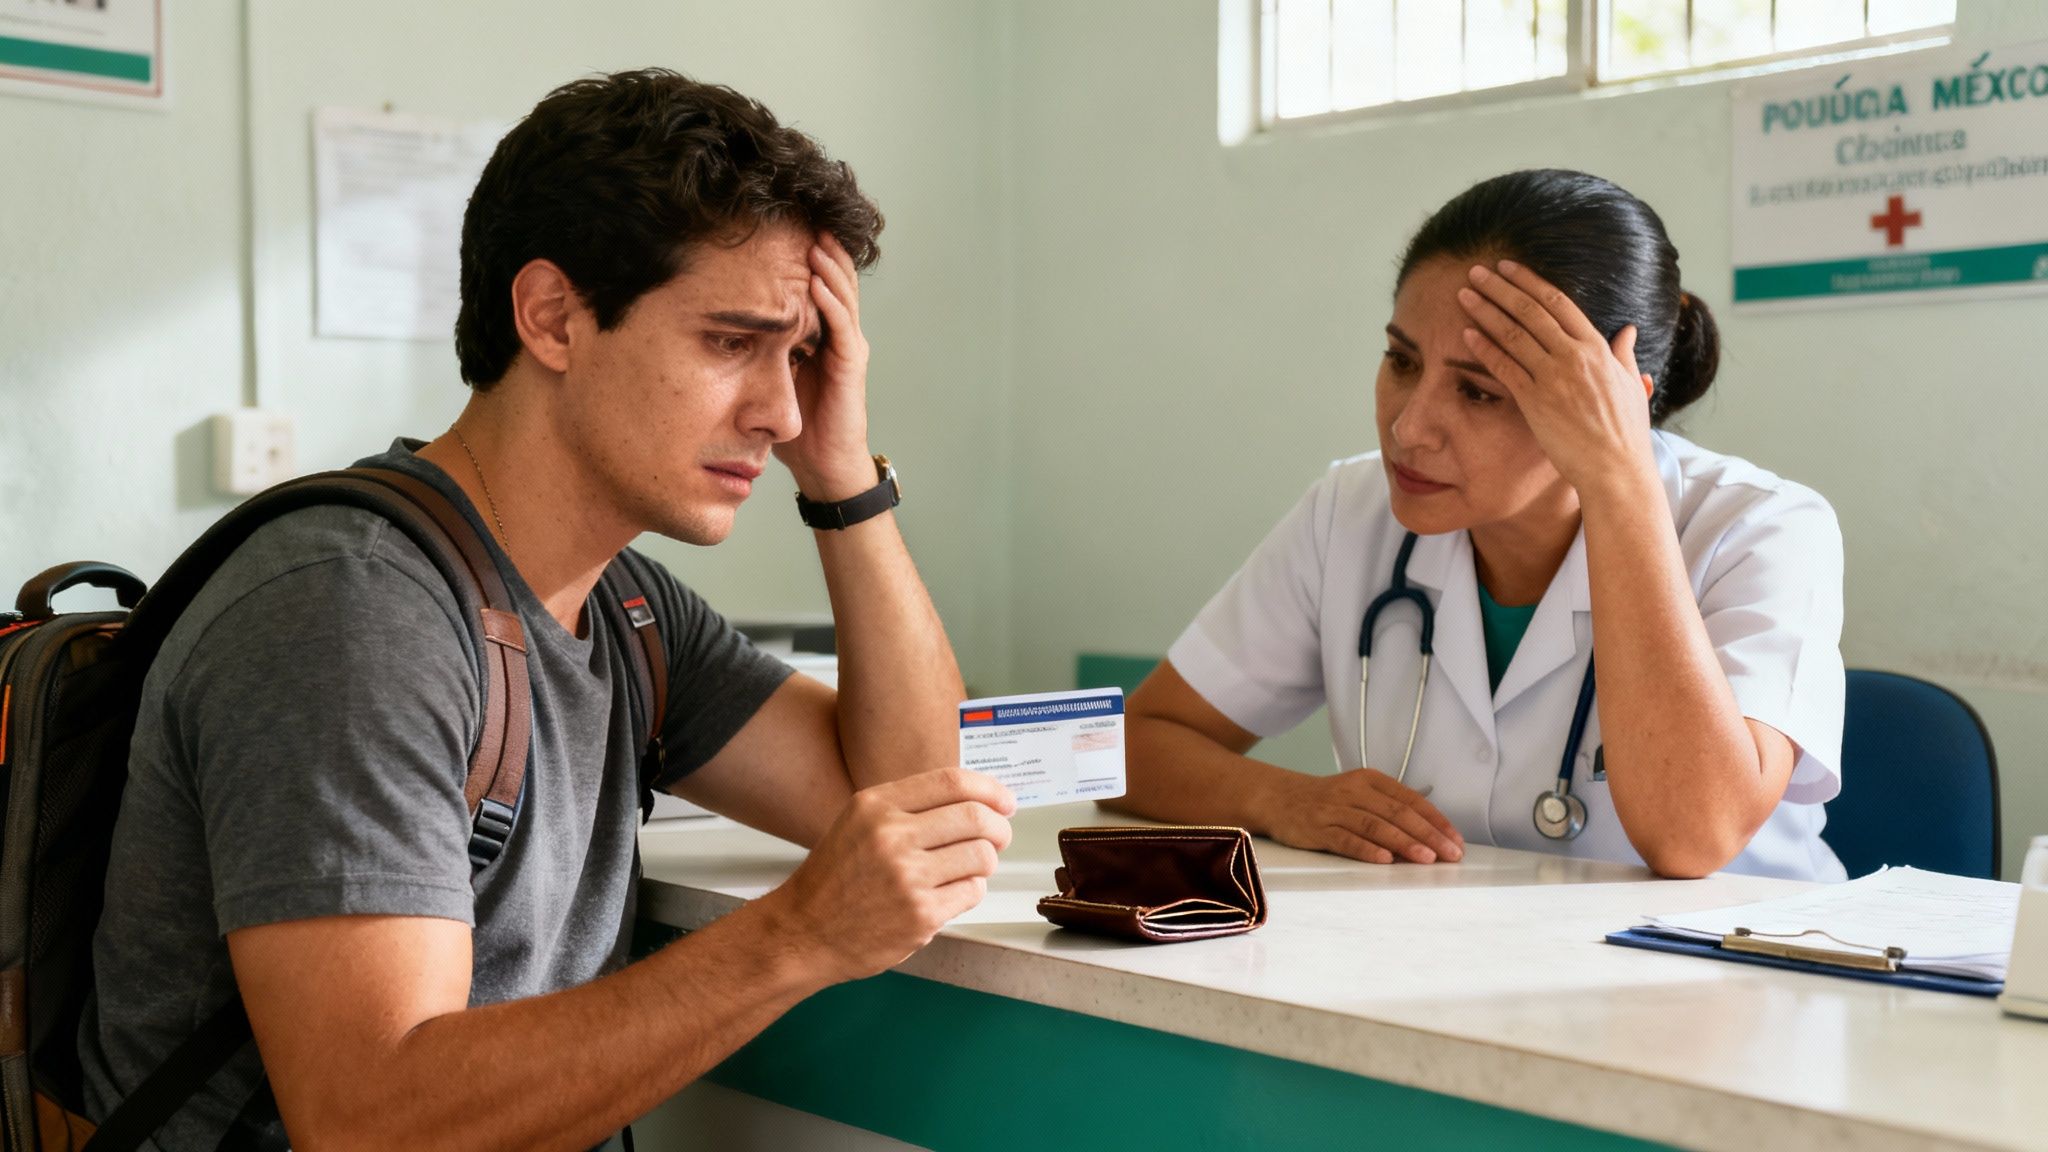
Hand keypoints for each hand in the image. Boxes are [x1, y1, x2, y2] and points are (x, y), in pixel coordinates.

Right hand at [763, 768, 1014, 982]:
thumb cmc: (835, 878)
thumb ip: (909, 807)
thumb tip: (975, 800)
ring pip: (981, 856)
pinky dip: (971, 891)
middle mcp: (891, 836)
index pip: (952, 782)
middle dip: (999, 827)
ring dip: (987, 862)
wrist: (804, 932)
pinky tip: (950, 893)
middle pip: (976, 817)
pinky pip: (972, 892)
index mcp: (876, 806)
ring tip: (972, 868)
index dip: (990, 790)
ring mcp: (907, 877)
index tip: (1005, 801)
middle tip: (1000, 836)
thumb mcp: (859, 823)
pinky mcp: (920, 915)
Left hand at [775, 233, 877, 500]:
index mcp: (817, 331)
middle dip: (818, 244)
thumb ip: (751, 344)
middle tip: (798, 212)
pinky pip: (842, 325)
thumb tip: (709, 315)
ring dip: (827, 263)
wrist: (822, 465)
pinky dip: (830, 301)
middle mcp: (836, 332)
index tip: (776, 222)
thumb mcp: (764, 372)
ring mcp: (847, 346)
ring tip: (810, 236)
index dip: (799, 251)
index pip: (812, 280)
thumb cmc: (792, 423)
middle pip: (832, 275)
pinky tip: (815, 282)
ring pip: (841, 292)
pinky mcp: (851, 365)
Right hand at [1259, 769, 1463, 863]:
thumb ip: (1388, 809)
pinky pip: (1345, 839)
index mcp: (1370, 781)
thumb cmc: (1326, 801)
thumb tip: (1429, 836)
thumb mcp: (1359, 794)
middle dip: (1428, 835)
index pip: (1410, 800)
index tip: (1455, 839)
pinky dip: (1366, 849)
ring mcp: (1334, 810)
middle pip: (1397, 813)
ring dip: (1403, 843)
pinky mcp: (1317, 829)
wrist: (1278, 798)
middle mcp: (1354, 791)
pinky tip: (1384, 860)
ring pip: (1375, 826)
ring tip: (1425, 858)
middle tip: (1449, 853)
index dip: (1436, 820)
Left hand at [1454, 261, 1657, 496]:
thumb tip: (1628, 330)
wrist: (1616, 469)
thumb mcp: (1630, 385)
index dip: (1530, 282)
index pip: (1559, 303)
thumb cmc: (1625, 432)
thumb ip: (1623, 354)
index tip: (1509, 268)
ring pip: (1513, 334)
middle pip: (1531, 311)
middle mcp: (1575, 356)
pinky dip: (1484, 348)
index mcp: (1598, 348)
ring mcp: (1554, 378)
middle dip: (1501, 288)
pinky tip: (1466, 334)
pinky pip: (1505, 368)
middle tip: (1476, 271)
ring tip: (1464, 294)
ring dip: (1486, 311)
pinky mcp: (1536, 401)